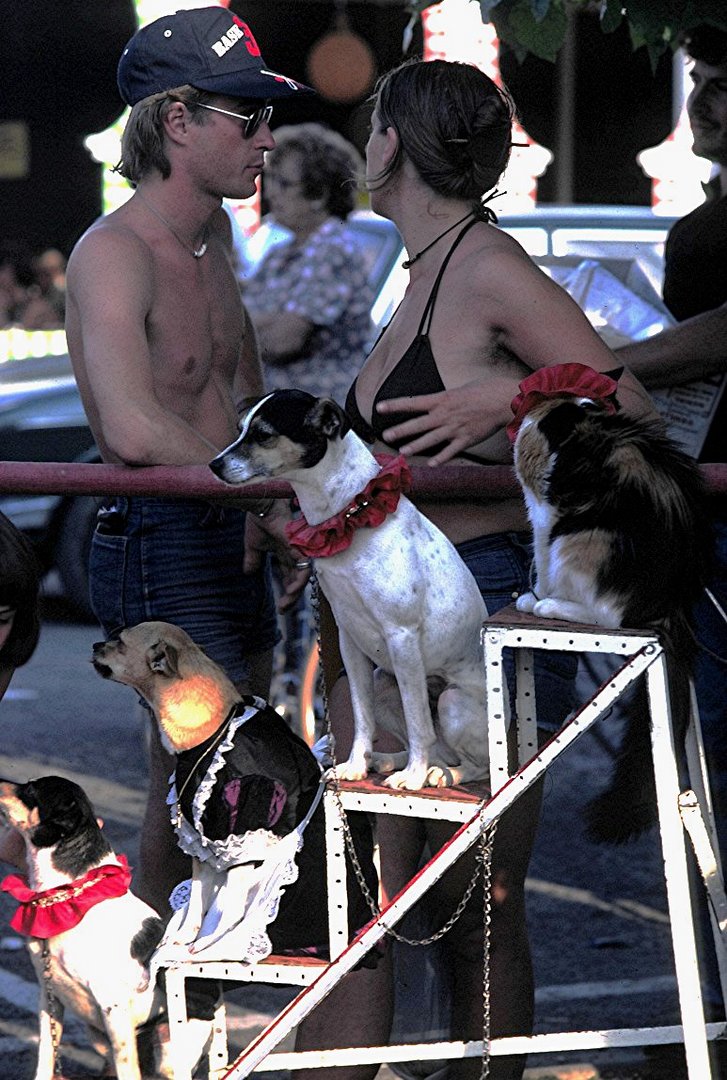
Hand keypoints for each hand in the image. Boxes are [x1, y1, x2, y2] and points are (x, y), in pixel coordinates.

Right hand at [243, 502, 310, 611]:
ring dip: (296, 591)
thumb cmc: (259, 520)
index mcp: (284, 553)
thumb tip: (248, 573)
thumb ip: (253, 559)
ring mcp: (297, 550)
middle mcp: (294, 553)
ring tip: (287, 602)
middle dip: (291, 597)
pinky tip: (291, 590)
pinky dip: (300, 579)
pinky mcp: (299, 547)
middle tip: (283, 609)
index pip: (290, 577)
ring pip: (303, 575)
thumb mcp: (253, 545)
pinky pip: (304, 566)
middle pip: (297, 580)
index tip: (280, 608)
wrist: (260, 506)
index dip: (287, 592)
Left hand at [376, 380, 513, 465]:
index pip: (413, 402)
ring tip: (403, 451)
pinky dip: (441, 458)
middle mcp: (445, 414)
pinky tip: (432, 464)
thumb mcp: (461, 389)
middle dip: (400, 430)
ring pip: (431, 439)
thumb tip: (438, 403)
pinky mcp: (466, 439)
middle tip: (385, 435)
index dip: (395, 405)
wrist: (505, 399)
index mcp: (443, 399)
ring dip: (416, 445)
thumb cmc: (486, 389)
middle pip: (418, 424)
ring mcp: (455, 428)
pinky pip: (451, 451)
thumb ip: (447, 398)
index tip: (379, 407)